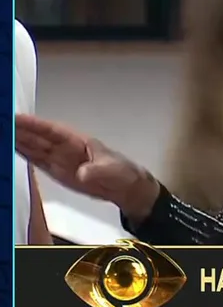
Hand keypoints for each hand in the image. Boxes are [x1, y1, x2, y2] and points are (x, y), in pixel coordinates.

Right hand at [14, 114, 158, 219]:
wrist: (125, 188)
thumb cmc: (122, 173)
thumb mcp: (112, 171)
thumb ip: (96, 171)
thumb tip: (83, 173)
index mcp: (79, 141)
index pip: (52, 130)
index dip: (33, 125)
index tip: (16, 118)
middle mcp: (66, 147)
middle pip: (38, 137)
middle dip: (18, 130)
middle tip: (1, 123)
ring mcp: (60, 159)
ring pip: (34, 147)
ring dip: (17, 141)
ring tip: (2, 134)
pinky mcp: (57, 171)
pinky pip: (37, 161)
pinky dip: (24, 154)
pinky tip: (11, 149)